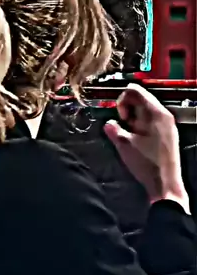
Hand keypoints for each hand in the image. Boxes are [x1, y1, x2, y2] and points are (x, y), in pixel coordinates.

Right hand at [103, 83, 189, 212]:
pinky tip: (137, 142)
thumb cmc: (147, 165)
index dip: (121, 101)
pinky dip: (140, 127)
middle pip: (140, 100)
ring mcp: (167, 125)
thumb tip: (109, 123)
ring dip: (133, 121)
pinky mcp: (166, 134)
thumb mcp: (123, 145)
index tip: (120, 117)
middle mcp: (164, 115)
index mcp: (155, 113)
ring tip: (131, 137)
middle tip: (125, 128)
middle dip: (127, 112)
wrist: (164, 183)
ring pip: (144, 112)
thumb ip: (113, 129)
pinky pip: (149, 122)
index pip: (134, 91)